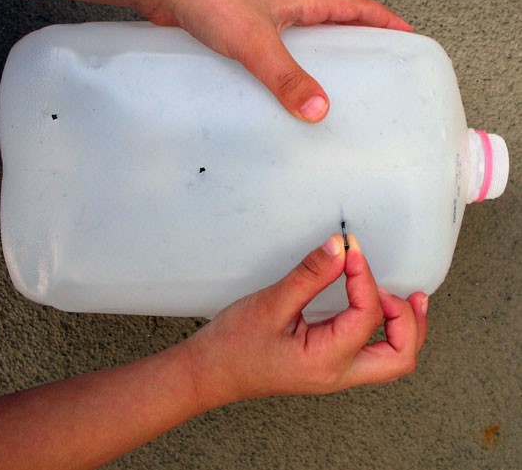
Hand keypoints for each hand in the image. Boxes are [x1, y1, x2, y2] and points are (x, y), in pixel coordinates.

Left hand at [138, 0, 412, 122]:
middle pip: (332, 24)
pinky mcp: (237, 36)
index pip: (355, 6)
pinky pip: (270, 57)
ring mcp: (261, 22)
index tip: (405, 36)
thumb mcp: (255, 39)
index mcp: (301, 1)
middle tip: (369, 70)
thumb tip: (317, 108)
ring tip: (326, 90)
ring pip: (300, 42)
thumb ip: (286, 76)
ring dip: (316, 61)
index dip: (382, 20)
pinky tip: (274, 94)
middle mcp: (284, 9)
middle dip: (355, 44)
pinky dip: (280, 73)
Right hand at [185, 233, 427, 406]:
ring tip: (407, 299)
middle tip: (400, 289)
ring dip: (405, 328)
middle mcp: (338, 373)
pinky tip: (378, 309)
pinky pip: (373, 353)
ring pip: (392, 360)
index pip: (367, 316)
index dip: (364, 277)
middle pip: (401, 357)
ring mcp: (335, 373)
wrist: (212, 371)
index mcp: (326, 360)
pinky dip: (386, 331)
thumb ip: (309, 275)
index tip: (350, 251)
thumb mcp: (271, 304)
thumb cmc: (235, 345)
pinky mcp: (328, 365)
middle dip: (409, 320)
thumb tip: (338, 247)